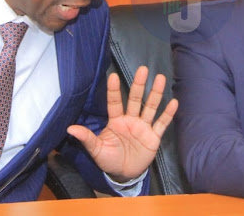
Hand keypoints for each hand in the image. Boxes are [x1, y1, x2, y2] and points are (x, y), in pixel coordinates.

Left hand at [67, 66, 178, 181]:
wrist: (124, 174)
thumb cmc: (109, 159)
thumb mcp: (96, 150)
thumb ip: (86, 138)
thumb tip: (69, 129)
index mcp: (116, 121)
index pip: (115, 102)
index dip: (114, 90)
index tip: (113, 76)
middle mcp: (130, 120)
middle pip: (136, 99)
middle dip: (139, 85)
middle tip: (143, 69)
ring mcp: (143, 127)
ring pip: (150, 107)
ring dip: (156, 94)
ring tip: (161, 78)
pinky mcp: (154, 136)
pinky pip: (161, 123)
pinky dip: (167, 114)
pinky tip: (174, 102)